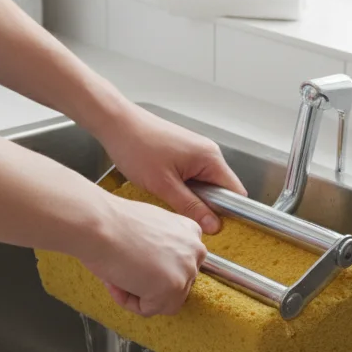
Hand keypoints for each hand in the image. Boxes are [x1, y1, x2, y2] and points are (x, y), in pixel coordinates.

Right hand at [79, 196, 206, 316]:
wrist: (97, 225)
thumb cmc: (112, 224)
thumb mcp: (149, 228)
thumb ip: (162, 249)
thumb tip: (154, 272)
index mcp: (191, 231)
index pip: (178, 266)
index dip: (152, 269)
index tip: (133, 262)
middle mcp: (195, 250)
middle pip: (174, 286)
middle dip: (146, 284)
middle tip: (122, 270)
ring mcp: (186, 271)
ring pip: (163, 301)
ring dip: (136, 293)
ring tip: (117, 275)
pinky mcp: (173, 289)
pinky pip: (149, 309)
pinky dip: (129, 302)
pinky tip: (116, 282)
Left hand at [96, 105, 247, 233]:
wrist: (116, 123)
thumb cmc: (137, 147)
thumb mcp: (164, 185)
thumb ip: (191, 207)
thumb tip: (214, 225)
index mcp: (210, 158)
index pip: (235, 192)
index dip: (229, 212)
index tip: (214, 227)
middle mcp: (207, 152)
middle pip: (220, 190)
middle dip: (207, 206)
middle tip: (184, 215)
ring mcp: (195, 152)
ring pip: (204, 185)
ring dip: (192, 198)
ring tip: (170, 199)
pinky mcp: (183, 153)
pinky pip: (192, 177)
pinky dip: (183, 188)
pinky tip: (165, 190)